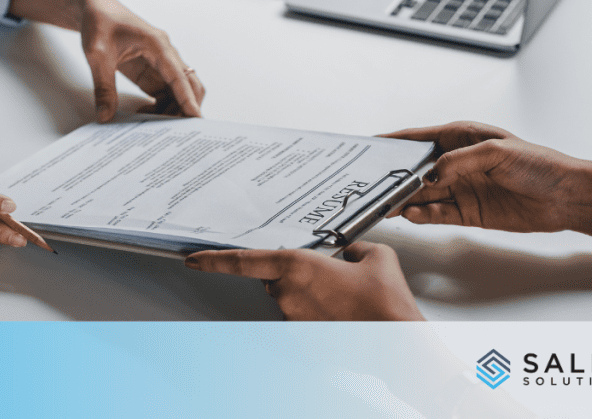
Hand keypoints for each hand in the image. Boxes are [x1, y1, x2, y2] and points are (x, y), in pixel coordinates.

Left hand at [80, 0, 205, 121]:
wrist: (96, 9)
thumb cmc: (100, 22)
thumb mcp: (97, 55)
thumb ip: (103, 86)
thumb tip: (105, 115)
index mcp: (158, 45)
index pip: (179, 76)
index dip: (187, 99)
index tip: (195, 118)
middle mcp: (165, 54)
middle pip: (189, 84)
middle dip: (186, 107)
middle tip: (173, 129)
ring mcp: (161, 63)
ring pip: (179, 91)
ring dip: (171, 108)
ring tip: (150, 122)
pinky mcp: (152, 70)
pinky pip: (166, 92)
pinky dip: (161, 105)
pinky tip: (145, 113)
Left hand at [185, 243, 422, 320]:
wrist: (398, 343)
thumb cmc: (386, 302)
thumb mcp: (376, 256)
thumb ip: (354, 247)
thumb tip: (349, 252)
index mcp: (298, 267)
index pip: (245, 261)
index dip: (214, 260)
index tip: (193, 259)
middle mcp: (289, 294)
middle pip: (276, 279)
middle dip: (299, 276)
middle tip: (335, 279)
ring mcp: (295, 319)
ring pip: (292, 299)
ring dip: (313, 296)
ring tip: (348, 300)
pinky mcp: (305, 338)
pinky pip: (305, 319)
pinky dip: (322, 315)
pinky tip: (347, 316)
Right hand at [380, 121, 590, 232]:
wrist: (567, 197)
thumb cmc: (541, 165)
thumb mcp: (497, 152)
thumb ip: (459, 161)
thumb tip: (431, 174)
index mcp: (460, 138)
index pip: (417, 139)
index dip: (392, 143)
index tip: (368, 147)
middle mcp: (456, 163)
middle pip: (414, 170)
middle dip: (393, 177)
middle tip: (372, 185)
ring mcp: (459, 188)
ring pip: (421, 195)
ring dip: (404, 200)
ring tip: (386, 204)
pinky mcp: (466, 212)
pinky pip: (436, 214)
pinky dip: (422, 215)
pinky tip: (413, 215)